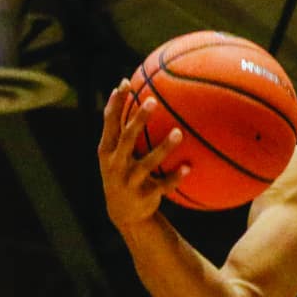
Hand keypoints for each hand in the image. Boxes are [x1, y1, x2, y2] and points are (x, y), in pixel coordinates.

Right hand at [97, 81, 186, 230]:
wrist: (123, 213)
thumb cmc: (123, 172)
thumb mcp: (116, 153)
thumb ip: (122, 129)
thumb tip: (136, 94)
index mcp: (107, 150)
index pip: (109, 122)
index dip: (116, 102)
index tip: (125, 83)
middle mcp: (115, 165)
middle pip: (126, 138)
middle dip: (138, 120)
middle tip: (152, 101)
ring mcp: (130, 181)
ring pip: (147, 163)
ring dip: (163, 148)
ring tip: (179, 133)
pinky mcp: (145, 196)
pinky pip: (163, 185)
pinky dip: (176, 176)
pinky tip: (189, 166)